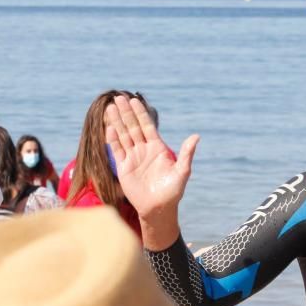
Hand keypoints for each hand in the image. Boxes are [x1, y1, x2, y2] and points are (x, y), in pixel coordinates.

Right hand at [104, 95, 198, 220]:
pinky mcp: (124, 168)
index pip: (147, 126)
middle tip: (119, 97)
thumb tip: (196, 136)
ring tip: (110, 108)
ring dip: (117, 122)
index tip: (134, 100)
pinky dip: (112, 140)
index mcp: (158, 148)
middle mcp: (144, 150)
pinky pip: (116, 151)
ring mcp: (133, 158)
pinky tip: (109, 128)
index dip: (141, 113)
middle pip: (133, 127)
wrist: (158, 209)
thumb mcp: (182, 172)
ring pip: (123, 136)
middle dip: (127, 113)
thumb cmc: (173, 191)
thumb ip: (186, 154)